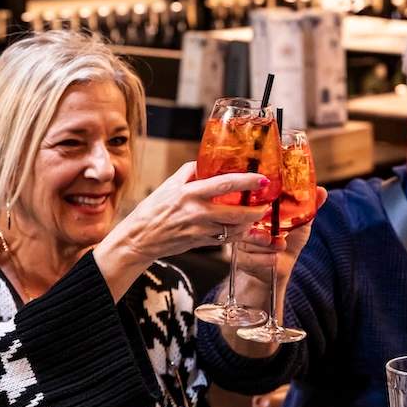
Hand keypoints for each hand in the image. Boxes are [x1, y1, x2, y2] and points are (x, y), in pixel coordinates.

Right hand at [123, 162, 270, 260]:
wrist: (140, 238)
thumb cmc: (153, 210)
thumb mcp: (169, 184)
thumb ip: (190, 171)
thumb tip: (208, 162)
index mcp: (189, 193)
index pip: (224, 184)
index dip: (247, 182)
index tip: (262, 179)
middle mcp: (197, 212)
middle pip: (236, 212)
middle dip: (255, 210)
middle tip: (266, 205)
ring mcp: (200, 230)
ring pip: (234, 229)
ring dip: (250, 224)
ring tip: (257, 216)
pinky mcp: (201, 243)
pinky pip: (226, 240)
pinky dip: (239, 235)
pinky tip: (244, 228)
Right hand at [236, 187, 327, 285]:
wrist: (279, 267)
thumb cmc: (289, 241)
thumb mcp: (300, 223)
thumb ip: (308, 207)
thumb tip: (322, 191)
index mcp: (256, 211)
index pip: (251, 202)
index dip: (259, 206)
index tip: (271, 211)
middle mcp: (244, 224)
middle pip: (247, 222)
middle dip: (265, 229)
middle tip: (277, 236)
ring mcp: (240, 241)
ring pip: (250, 241)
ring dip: (269, 246)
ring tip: (281, 245)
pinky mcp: (240, 258)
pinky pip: (250, 258)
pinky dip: (266, 259)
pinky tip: (275, 259)